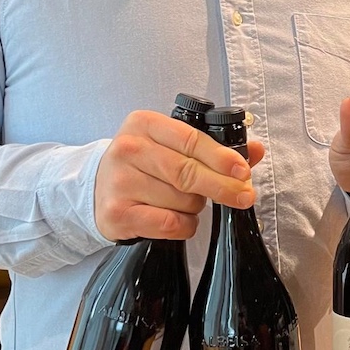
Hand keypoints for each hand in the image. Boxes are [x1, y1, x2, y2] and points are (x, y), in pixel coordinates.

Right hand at [94, 110, 264, 240]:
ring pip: (182, 200)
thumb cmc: (141, 165)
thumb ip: (212, 147)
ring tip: (188, 202)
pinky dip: (185, 226)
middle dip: (222, 186)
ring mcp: (120, 182)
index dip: (221, 157)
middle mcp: (128, 149)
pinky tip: (181, 220)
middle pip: (188, 172)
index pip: (191, 139)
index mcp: (143, 124)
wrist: (94, 190)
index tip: (243, 170)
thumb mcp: (170, 145)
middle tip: (243, 196)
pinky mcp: (117, 214)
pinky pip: (169, 224)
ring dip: (197, 206)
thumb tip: (255, 150)